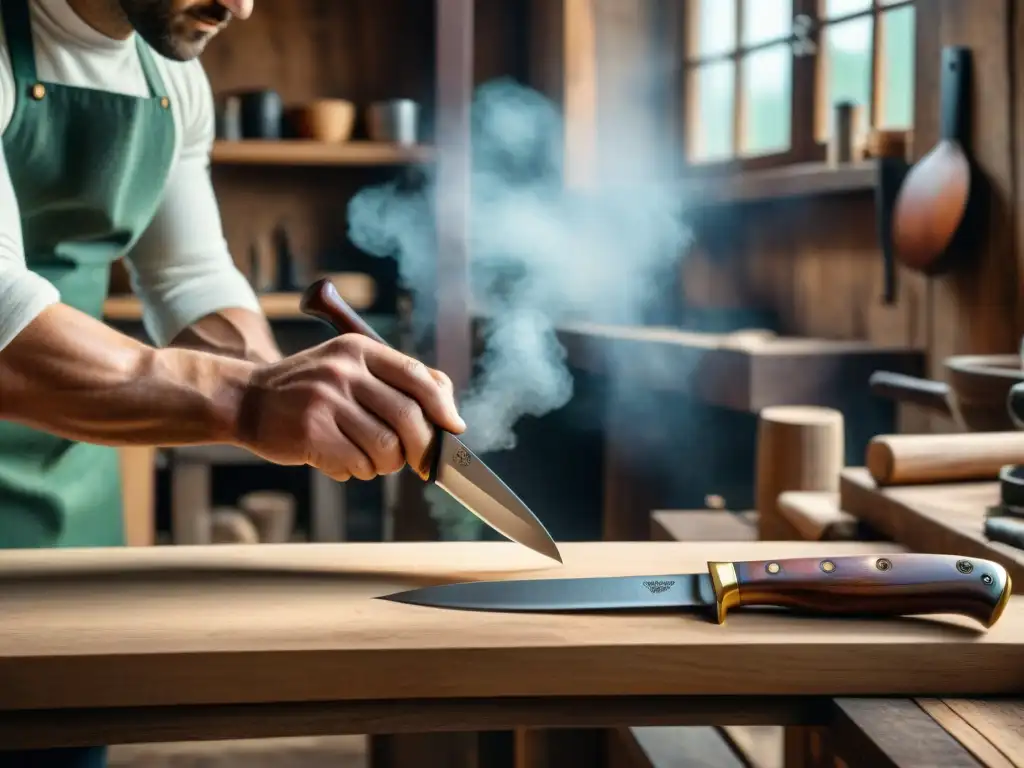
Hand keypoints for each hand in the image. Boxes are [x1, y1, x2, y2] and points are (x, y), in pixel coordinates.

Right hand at [235, 335, 465, 480]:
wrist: (247, 400)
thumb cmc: (310, 390)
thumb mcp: (350, 366)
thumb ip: (397, 380)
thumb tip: (449, 410)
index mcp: (360, 349)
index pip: (418, 376)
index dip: (443, 406)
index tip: (453, 428)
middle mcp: (344, 370)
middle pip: (408, 416)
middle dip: (422, 447)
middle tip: (421, 462)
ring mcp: (326, 399)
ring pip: (386, 447)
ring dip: (387, 464)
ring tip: (373, 461)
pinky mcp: (310, 431)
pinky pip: (358, 464)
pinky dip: (359, 471)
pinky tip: (345, 463)